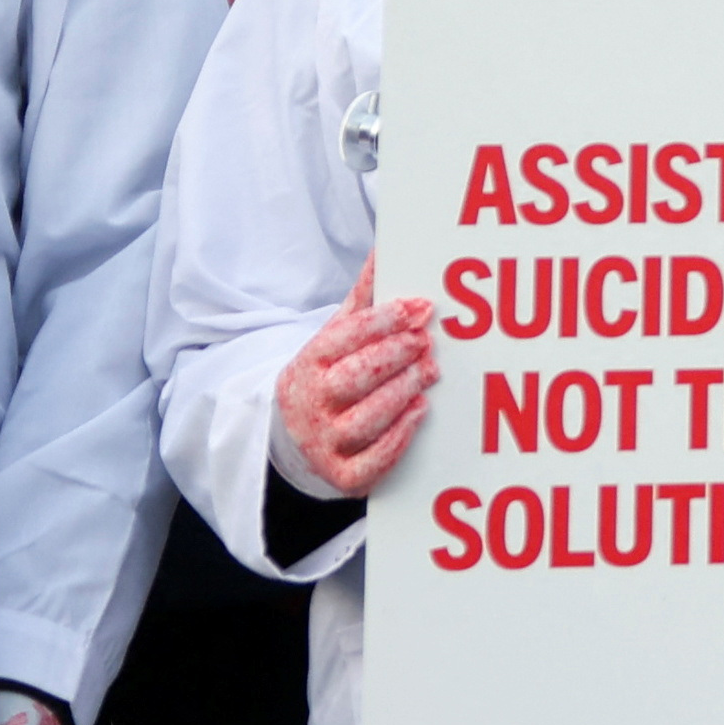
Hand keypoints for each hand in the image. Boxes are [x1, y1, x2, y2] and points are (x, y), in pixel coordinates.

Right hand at [273, 263, 438, 498]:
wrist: (294, 436)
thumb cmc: (328, 377)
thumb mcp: (334, 338)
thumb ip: (362, 301)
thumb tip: (385, 249)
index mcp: (307, 364)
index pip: (342, 339)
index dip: (382, 322)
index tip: (418, 308)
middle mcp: (310, 405)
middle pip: (353, 379)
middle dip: (394, 356)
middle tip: (426, 342)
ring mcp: (323, 443)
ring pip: (364, 420)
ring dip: (401, 393)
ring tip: (429, 372)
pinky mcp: (341, 476)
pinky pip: (371, 461)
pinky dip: (398, 438)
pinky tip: (420, 412)